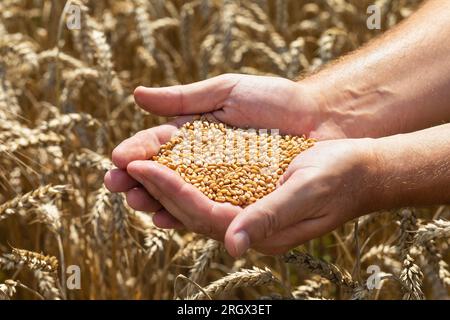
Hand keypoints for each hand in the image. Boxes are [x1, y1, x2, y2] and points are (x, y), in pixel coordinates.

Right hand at [104, 73, 341, 232]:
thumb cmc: (275, 100)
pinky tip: (169, 219)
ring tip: (139, 202)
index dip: (137, 152)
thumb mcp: (227, 91)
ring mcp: (219, 182)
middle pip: (163, 173)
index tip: (117, 159)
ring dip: (157, 200)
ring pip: (181, 195)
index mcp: (196, 134)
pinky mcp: (239, 200)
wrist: (318, 119)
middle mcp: (203, 161)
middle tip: (117, 185)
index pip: (159, 145)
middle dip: (139, 180)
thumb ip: (185, 99)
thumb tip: (137, 96)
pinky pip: (209, 210)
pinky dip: (187, 215)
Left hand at [107, 132, 376, 255]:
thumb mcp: (306, 192)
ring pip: (194, 200)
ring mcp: (246, 209)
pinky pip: (209, 188)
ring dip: (162, 184)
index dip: (169, 191)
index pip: (202, 214)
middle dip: (154, 188)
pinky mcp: (248, 193)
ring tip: (131, 168)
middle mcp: (246, 224)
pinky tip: (165, 165)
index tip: (139, 168)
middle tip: (121, 167)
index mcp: (259, 230)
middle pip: (190, 210)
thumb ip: (270, 218)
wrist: (358, 167)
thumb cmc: (338, 177)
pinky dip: (184, 176)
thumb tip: (231, 246)